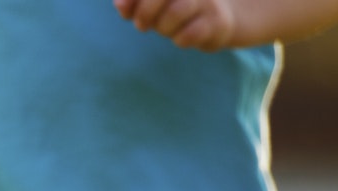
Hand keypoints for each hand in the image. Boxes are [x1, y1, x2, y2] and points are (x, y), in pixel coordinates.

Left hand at [114, 0, 238, 50]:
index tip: (126, 9)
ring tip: (165, 29)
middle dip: (145, 13)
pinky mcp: (217, 22)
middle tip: (142, 25)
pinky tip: (181, 37)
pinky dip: (179, 39)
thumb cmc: (174, 10)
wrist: (217, 20)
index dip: (134, 1)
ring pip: (176, 12)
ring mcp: (208, 1)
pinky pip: (189, 34)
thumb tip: (120, 5)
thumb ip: (132, 3)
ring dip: (164, 27)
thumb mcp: (151, 4)